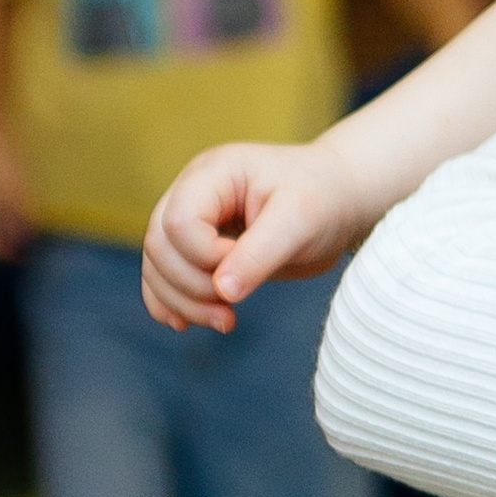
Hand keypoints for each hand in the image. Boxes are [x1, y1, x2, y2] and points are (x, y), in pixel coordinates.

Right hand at [142, 140, 367, 330]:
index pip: (179, 221)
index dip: (206, 257)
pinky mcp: (196, 247)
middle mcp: (193, 192)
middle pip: (159, 245)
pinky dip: (171, 303)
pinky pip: (162, 277)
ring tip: (226, 322)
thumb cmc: (324, 198)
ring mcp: (191, 219)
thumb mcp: (301, 220)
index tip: (252, 266)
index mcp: (214, 173)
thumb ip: (260, 253)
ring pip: (156, 266)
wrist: (339, 198)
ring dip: (182, 302)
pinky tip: (189, 324)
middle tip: (232, 314)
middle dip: (190, 287)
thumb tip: (223, 292)